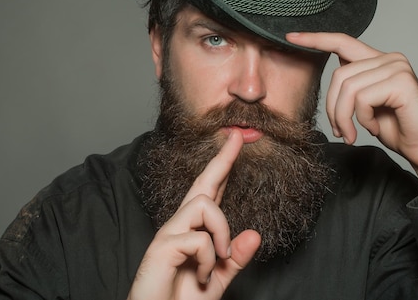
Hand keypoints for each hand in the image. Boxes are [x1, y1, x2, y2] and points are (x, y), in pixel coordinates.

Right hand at [127, 130, 260, 299]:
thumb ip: (234, 259)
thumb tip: (255, 234)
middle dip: (223, 159)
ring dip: (221, 233)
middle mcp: (179, 225)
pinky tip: (203, 276)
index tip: (235, 142)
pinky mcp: (162, 245)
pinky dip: (210, 260)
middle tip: (239, 135)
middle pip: (203, 184)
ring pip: (205, 205)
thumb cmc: (182, 299)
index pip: (210, 192)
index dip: (223, 167)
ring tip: (218, 260)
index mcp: (193, 230)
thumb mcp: (218, 279)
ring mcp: (169, 233)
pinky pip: (199, 238)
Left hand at [286, 32, 417, 206]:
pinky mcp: (401, 82)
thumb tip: (333, 73)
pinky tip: (374, 127)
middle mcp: (390, 58)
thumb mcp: (365, 104)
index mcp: (379, 60)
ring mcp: (397, 67)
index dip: (315, 39)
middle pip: (339, 74)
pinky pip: (362, 99)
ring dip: (343, 117)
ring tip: (351, 133)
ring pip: (347, 87)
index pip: (342, 41)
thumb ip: (351, 85)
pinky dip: (362, 119)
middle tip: (340, 130)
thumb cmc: (396, 128)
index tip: (291, 36)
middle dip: (332, 107)